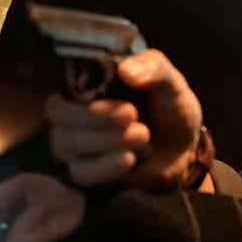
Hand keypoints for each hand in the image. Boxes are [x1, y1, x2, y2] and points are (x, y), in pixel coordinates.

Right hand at [47, 49, 205, 189]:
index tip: (116, 92)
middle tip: (131, 114)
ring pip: (66, 144)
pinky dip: (104, 166)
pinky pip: (80, 172)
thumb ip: (152, 69)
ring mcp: (75, 144)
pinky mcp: (86, 172)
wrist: (184, 149)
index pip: (61, 82)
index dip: (82, 89)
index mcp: (86, 83)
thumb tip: (125, 71)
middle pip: (58, 114)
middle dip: (93, 116)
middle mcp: (73, 112)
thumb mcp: (170, 82)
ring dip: (104, 140)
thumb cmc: (169, 108)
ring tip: (143, 135)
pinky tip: (129, 159)